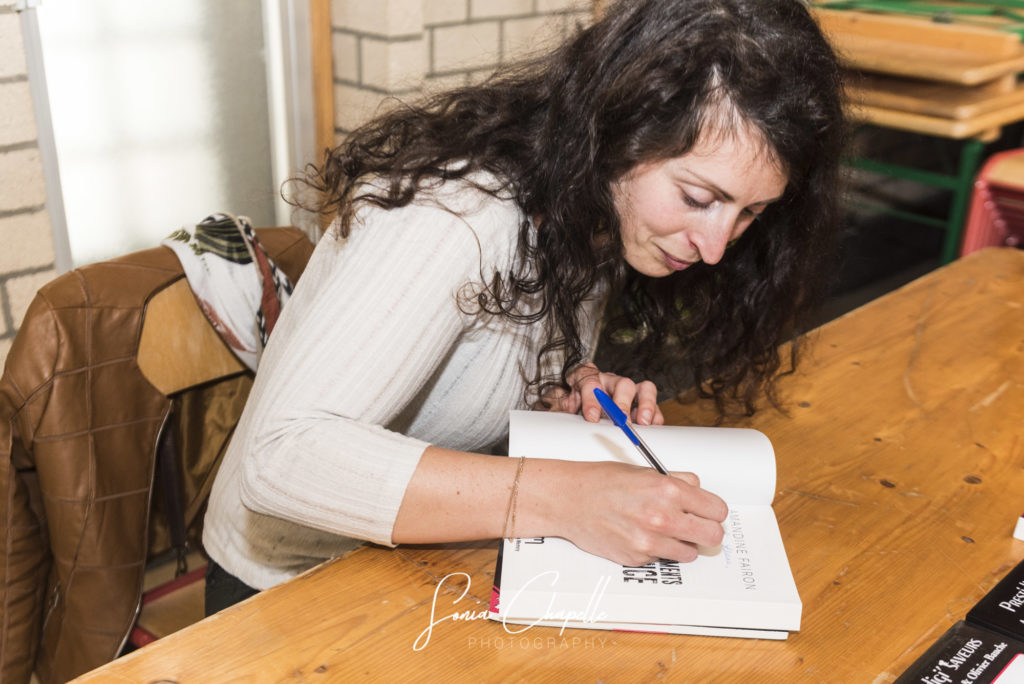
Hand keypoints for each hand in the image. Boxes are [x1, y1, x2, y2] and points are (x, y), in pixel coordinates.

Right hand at [530, 460, 727, 565]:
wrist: (569, 500)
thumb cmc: (602, 481)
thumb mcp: (644, 470)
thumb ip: (676, 481)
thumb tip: (698, 491)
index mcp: (669, 490)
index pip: (717, 510)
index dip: (713, 511)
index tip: (708, 513)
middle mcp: (663, 517)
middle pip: (712, 537)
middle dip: (706, 531)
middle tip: (696, 527)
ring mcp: (650, 542)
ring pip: (690, 553)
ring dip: (681, 543)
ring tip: (663, 530)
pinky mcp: (637, 558)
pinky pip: (661, 558)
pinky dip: (656, 549)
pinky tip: (639, 534)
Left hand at [550, 363, 663, 425]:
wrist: (571, 414)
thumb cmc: (565, 409)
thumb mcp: (555, 408)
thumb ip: (558, 408)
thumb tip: (568, 412)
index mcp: (585, 377)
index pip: (588, 378)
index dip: (591, 397)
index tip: (591, 416)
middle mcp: (608, 381)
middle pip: (621, 383)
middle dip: (622, 403)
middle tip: (621, 421)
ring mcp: (626, 393)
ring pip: (644, 389)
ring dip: (646, 405)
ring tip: (643, 422)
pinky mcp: (639, 406)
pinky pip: (653, 408)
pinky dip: (654, 417)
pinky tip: (651, 428)